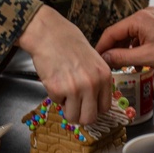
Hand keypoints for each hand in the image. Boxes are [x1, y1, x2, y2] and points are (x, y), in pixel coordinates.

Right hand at [17, 6, 110, 123]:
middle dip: (80, 115)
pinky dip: (54, 96)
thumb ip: (97, 80)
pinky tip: (55, 80)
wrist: (49, 34)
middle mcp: (93, 84)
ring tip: (63, 92)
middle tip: (73, 105)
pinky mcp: (58, 90)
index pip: (105, 107)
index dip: (94, 108)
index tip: (87, 105)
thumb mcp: (94, 60)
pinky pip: (57, 104)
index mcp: (104, 76)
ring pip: (73, 117)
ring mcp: (76, 88)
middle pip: (90, 118)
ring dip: (67, 108)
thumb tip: (94, 102)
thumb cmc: (69, 43)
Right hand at [96, 7, 153, 73]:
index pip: (112, 32)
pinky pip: (142, 34)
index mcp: (139, 19)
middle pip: (122, 32)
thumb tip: (104, 58)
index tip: (96, 58)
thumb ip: (122, 57)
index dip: (102, 46)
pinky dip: (138, 46)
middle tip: (109, 65)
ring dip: (127, 50)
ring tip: (125, 66)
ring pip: (132, 34)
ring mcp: (153, 18)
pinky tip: (139, 60)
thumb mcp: (147, 57)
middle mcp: (145, 14)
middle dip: (115, 49)